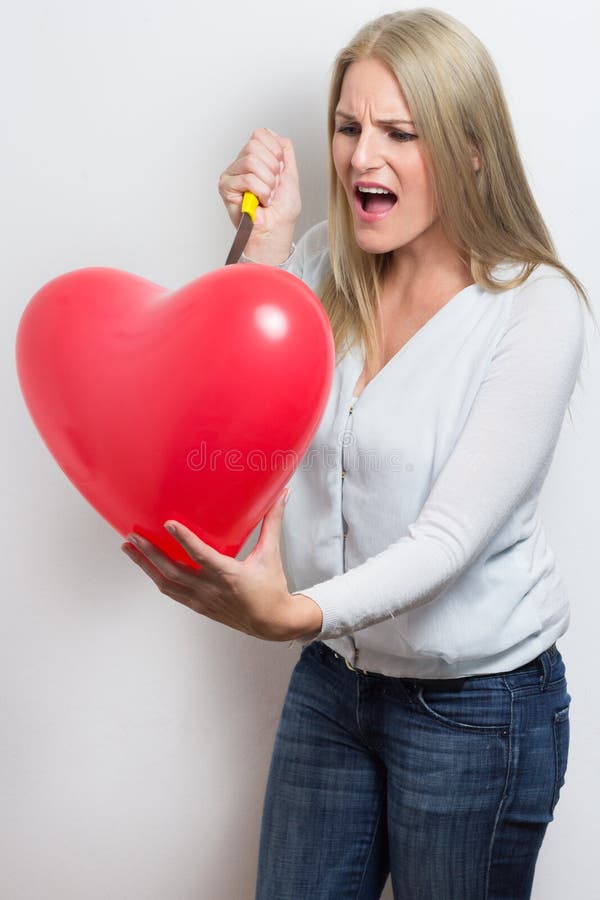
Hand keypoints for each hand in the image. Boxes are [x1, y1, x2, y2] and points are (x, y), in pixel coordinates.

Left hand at [120, 489, 322, 642]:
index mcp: (230, 575)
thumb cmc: (272, 587)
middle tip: (132, 536)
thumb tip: (282, 497)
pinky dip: (158, 577)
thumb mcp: (271, 554)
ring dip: (146, 566)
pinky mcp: (199, 606)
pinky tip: (148, 566)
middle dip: (150, 553)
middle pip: (173, 570)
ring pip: (167, 583)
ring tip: (129, 549)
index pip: (202, 555)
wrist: (273, 622)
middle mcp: (212, 589)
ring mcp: (202, 600)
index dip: (184, 539)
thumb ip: (273, 524)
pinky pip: (172, 592)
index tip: (167, 524)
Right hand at [218, 128, 300, 264]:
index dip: (274, 151)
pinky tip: (260, 201)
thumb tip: (274, 135)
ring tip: (267, 196)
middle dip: (272, 168)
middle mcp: (241, 164)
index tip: (280, 170)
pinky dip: (260, 191)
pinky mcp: (226, 187)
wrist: (276, 229)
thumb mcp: (291, 173)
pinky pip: (247, 178)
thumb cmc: (282, 210)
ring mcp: (232, 174)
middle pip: (254, 145)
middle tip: (273, 186)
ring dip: (267, 182)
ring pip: (251, 161)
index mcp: (256, 157)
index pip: (260, 134)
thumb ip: (285, 151)